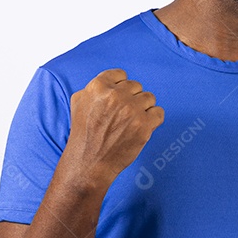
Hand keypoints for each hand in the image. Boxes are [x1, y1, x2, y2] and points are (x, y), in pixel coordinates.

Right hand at [61, 68, 163, 190]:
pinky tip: (143, 126)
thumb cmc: (83, 134)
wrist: (90, 163)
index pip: (121, 74)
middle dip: (131, 99)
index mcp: (99, 86)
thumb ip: (95, 87)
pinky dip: (153, 119)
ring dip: (143, 108)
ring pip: (149, 97)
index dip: (120, 87)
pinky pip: (159, 113)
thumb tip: (114, 80)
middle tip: (122, 115)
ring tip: (131, 121)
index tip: (117, 99)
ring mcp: (131, 110)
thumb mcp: (78, 102)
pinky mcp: (144, 125)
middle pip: (136, 86)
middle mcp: (116, 95)